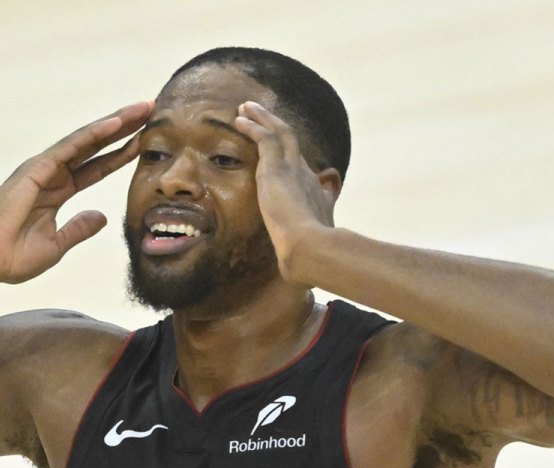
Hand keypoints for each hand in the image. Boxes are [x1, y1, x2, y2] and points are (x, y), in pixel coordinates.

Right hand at [0, 101, 152, 284]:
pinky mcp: (35, 168)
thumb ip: (79, 228)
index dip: (122, 153)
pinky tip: (115, 123)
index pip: (97, 167)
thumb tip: (101, 216)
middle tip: (152, 110)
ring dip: (115, 123)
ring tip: (143, 109)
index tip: (146, 142)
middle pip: (96, 146)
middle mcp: (53, 175)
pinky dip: (93, 134)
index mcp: (59, 191)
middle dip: (124, 129)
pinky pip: (70, 147)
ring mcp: (44, 169)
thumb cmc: (13, 257)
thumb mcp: (56, 244)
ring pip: (86, 140)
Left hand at [234, 101, 339, 280]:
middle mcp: (305, 177)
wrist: (309, 249)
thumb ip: (299, 255)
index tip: (283, 157)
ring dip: (263, 118)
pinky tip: (240, 118)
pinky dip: (254, 125)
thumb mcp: (303, 253)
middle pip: (291, 144)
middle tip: (262, 117)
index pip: (302, 172)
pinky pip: (265, 136)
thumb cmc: (306, 258)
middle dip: (276, 130)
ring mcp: (293, 170)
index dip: (291, 161)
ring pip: (280, 132)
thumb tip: (295, 275)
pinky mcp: (278, 167)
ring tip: (247, 108)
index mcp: (313, 196)